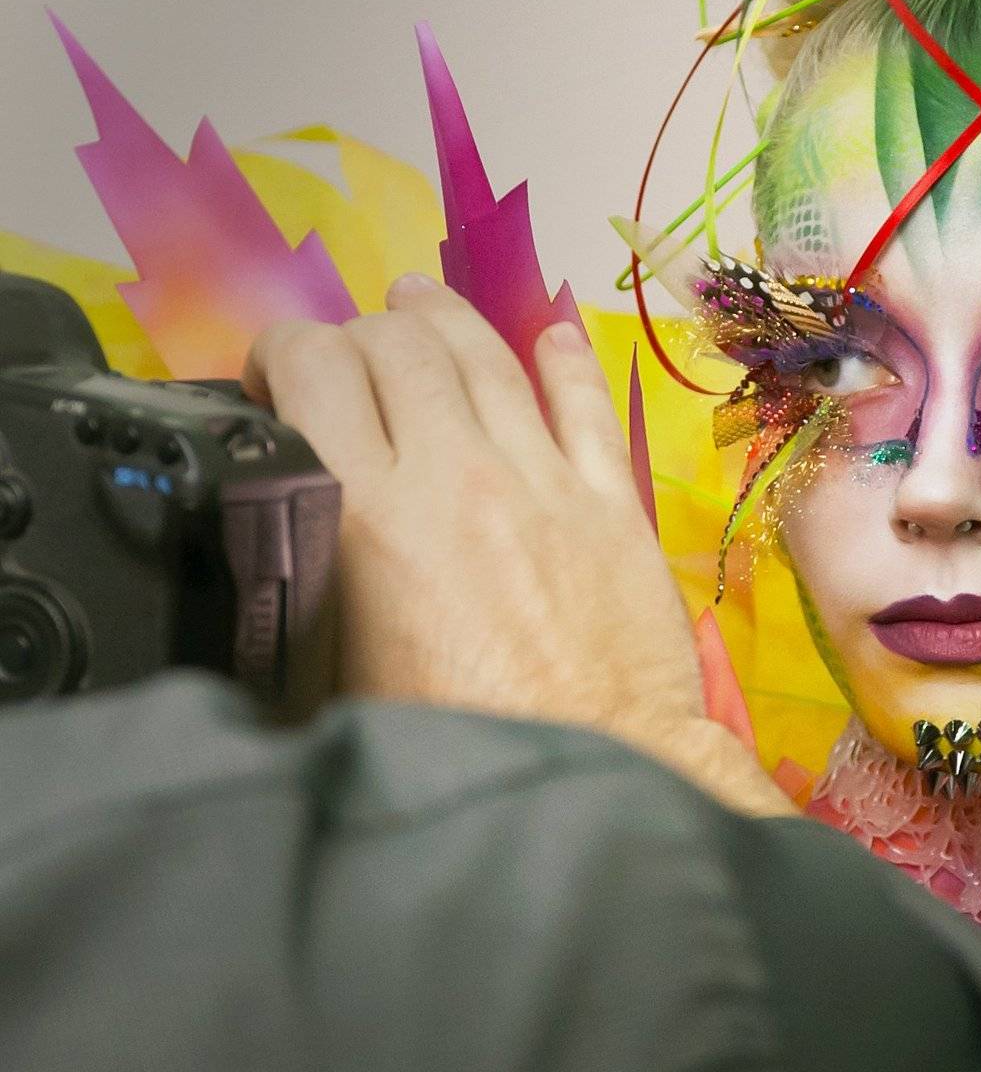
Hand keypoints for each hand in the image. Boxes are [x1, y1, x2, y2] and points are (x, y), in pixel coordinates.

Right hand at [243, 274, 792, 815]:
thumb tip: (272, 551)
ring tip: (419, 297)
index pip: (316, 372)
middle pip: (400, 347)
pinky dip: (565, 362)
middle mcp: (456, 476)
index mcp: (369, 518)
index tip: (277, 376)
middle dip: (360, 330)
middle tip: (348, 350)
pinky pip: (588, 407)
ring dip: (445, 316)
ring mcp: (544, 481)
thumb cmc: (456, 751)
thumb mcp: (330, 685)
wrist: (593, 777)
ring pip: (488, 357)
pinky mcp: (614, 504)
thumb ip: (300, 595)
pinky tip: (550, 336)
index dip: (284, 351)